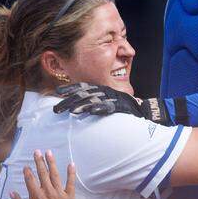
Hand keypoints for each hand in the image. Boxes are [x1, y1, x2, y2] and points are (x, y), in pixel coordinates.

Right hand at [11, 150, 76, 198]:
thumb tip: (11, 194)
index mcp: (36, 197)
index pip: (30, 180)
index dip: (27, 172)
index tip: (26, 166)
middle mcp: (47, 192)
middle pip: (42, 173)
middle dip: (39, 161)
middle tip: (37, 151)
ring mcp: (59, 194)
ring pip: (55, 175)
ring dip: (51, 163)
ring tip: (49, 152)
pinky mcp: (69, 197)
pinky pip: (71, 182)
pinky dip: (71, 173)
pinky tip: (71, 164)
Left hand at [53, 83, 174, 123]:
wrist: (142, 109)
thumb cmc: (122, 106)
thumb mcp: (105, 101)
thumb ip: (93, 101)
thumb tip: (76, 105)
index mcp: (100, 89)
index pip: (82, 86)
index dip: (69, 88)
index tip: (57, 92)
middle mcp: (104, 91)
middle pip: (83, 95)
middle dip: (68, 101)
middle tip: (56, 109)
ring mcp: (111, 98)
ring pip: (94, 100)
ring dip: (82, 105)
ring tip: (72, 111)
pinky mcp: (119, 106)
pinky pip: (108, 107)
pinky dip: (100, 109)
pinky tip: (92, 111)